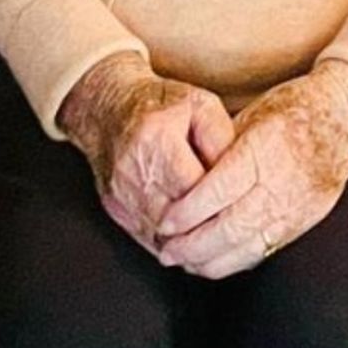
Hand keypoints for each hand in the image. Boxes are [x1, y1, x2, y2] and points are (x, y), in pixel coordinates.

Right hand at [58, 52, 235, 253]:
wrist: (108, 109)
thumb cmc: (159, 104)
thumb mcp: (200, 105)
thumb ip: (221, 138)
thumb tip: (236, 173)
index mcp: (156, 139)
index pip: (193, 188)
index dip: (219, 201)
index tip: (240, 204)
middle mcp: (133, 171)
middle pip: (177, 220)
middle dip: (207, 228)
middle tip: (232, 227)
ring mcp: (120, 195)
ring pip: (162, 237)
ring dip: (190, 242)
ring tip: (215, 236)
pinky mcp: (115, 210)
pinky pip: (147, 240)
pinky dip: (171, 243)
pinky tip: (190, 237)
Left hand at [154, 62, 347, 279]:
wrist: (345, 117)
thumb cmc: (293, 108)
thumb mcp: (252, 115)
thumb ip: (220, 150)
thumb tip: (183, 182)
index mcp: (265, 146)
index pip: (219, 189)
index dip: (188, 211)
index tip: (165, 222)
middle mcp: (282, 179)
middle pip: (231, 225)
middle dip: (193, 244)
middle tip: (166, 251)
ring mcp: (297, 205)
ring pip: (247, 245)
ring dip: (210, 260)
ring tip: (184, 263)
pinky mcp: (304, 222)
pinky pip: (264, 250)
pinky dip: (235, 261)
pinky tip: (215, 263)